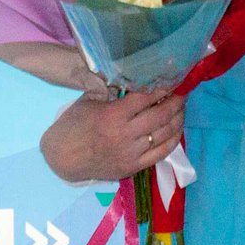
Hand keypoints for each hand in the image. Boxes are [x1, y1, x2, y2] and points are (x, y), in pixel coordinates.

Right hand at [41, 89, 185, 183]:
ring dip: (177, 120)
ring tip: (181, 109)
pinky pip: (161, 154)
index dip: (162, 88)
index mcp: (113, 115)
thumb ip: (109, 89)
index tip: (172, 81)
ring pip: (164, 134)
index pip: (145, 98)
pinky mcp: (133, 167)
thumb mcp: (88, 100)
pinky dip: (173, 141)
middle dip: (176, 102)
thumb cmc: (73, 125)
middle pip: (160, 115)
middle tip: (182, 93)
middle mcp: (125, 134)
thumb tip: (132, 77)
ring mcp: (131, 152)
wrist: (62, 158)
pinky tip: (176, 130)